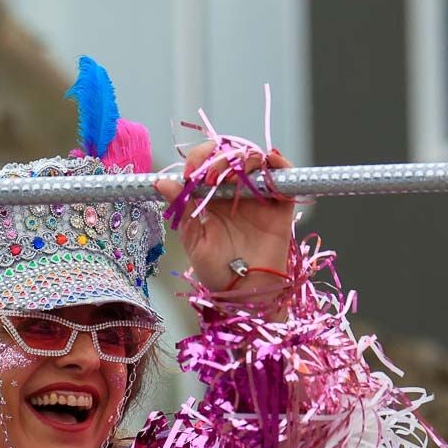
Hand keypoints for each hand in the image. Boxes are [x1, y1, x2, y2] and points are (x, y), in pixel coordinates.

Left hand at [155, 143, 294, 294]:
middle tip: (211, 176)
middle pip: (231, 155)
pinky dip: (279, 162)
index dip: (199, 159)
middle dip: (219, 158)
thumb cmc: (216, 272)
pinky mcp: (281, 205)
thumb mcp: (194, 238)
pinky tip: (268, 163)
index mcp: (211, 197)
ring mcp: (259, 197)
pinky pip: (284, 175)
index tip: (191, 174)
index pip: (206, 162)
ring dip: (245, 158)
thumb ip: (182, 207)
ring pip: (256, 160)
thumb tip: (162, 181)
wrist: (243, 293)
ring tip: (232, 176)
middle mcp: (235, 192)